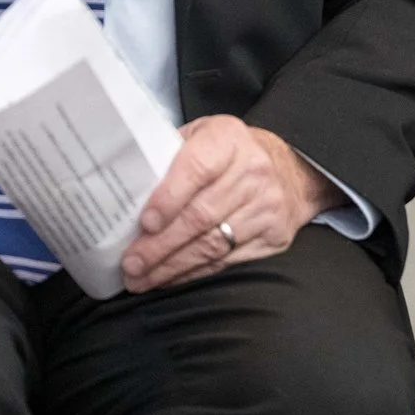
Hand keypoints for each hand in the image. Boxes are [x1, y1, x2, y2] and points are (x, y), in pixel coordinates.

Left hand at [120, 116, 346, 291]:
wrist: (290, 172)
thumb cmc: (229, 156)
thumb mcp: (202, 137)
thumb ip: (170, 155)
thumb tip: (125, 188)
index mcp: (228, 139)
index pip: (197, 168)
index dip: (169, 197)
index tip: (144, 222)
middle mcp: (253, 171)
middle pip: (201, 215)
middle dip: (161, 244)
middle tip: (131, 263)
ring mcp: (266, 205)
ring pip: (212, 244)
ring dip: (172, 266)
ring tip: (142, 278)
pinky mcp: (273, 236)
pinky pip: (226, 260)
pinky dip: (193, 273)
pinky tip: (170, 278)